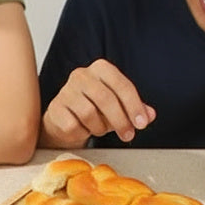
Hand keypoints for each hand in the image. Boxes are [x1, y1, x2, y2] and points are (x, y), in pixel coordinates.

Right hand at [41, 60, 155, 147]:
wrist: (62, 120)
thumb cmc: (92, 110)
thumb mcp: (116, 106)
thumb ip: (133, 109)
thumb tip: (150, 115)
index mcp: (101, 69)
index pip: (122, 85)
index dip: (134, 106)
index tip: (142, 124)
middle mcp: (81, 75)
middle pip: (106, 99)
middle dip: (120, 120)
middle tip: (128, 135)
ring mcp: (65, 92)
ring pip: (89, 114)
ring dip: (99, 128)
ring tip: (99, 130)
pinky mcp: (55, 110)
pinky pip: (74, 126)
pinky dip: (82, 133)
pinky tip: (83, 131)